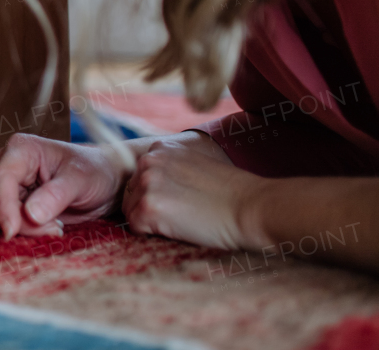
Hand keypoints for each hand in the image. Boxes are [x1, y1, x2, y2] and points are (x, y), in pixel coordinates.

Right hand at [0, 133, 124, 239]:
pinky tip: (52, 224)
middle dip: (20, 221)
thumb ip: (55, 195)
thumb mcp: (80, 180)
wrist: (105, 180)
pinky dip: (28, 230)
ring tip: (56, 225)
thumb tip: (30, 214)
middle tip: (55, 227)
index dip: (3, 206)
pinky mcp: (15, 202)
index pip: (1, 179)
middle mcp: (9, 165)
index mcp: (21, 149)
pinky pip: (8, 223)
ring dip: (25, 228)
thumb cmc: (95, 171)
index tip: (12, 231)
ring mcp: (10, 185)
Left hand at [122, 137, 267, 250]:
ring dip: (150, 221)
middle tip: (181, 214)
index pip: (139, 177)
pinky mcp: (148, 207)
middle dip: (149, 207)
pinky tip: (177, 229)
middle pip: (130, 193)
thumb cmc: (231, 192)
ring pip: (130, 210)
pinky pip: (135, 227)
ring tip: (182, 221)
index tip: (178, 201)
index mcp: (160, 149)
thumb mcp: (195, 164)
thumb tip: (157, 184)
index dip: (156, 194)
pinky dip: (151, 234)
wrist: (251, 207)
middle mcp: (148, 161)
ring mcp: (147, 183)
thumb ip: (171, 168)